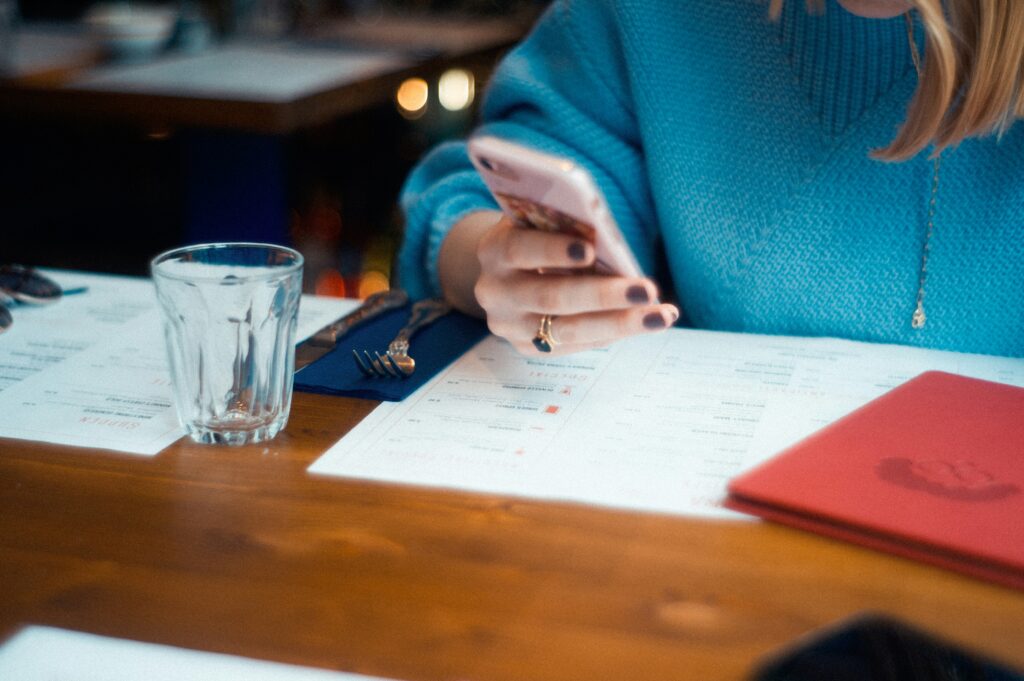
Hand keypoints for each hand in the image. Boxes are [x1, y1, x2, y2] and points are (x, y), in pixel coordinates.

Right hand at [474, 216, 678, 354]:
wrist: (505, 272)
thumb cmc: (536, 235)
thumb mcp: (539, 222)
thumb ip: (562, 226)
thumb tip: (610, 239)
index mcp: (495, 251)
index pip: (521, 249)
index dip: (553, 250)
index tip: (590, 249)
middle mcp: (496, 292)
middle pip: (551, 297)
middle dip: (602, 294)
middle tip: (647, 289)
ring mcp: (510, 326)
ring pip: (567, 330)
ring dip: (619, 323)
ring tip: (660, 315)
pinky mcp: (528, 347)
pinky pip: (575, 344)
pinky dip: (613, 332)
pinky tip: (648, 321)